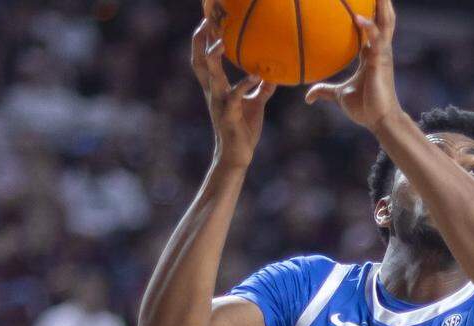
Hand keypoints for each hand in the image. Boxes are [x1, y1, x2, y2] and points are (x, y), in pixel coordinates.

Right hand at [191, 19, 276, 168]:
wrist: (237, 155)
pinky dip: (244, 85)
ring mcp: (219, 103)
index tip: (205, 22)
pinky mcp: (229, 116)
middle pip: (199, 62)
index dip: (202, 41)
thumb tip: (274, 73)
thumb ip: (262, 88)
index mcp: (216, 88)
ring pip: (211, 77)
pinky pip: (234, 97)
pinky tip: (256, 76)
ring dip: (214, 58)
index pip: (203, 60)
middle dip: (199, 42)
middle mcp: (213, 93)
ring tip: (221, 42)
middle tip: (205, 23)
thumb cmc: (243, 129)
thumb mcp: (255, 104)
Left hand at [304, 0, 401, 133]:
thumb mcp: (339, 96)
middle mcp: (380, 50)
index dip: (370, 10)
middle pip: (383, 18)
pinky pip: (376, 40)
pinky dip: (369, 27)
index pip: (372, 25)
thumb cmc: (364, 108)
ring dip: (382, 5)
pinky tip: (359, 17)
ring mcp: (382, 54)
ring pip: (385, 22)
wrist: (379, 121)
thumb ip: (324, 91)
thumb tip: (307, 97)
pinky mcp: (381, 62)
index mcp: (371, 54)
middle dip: (381, 1)